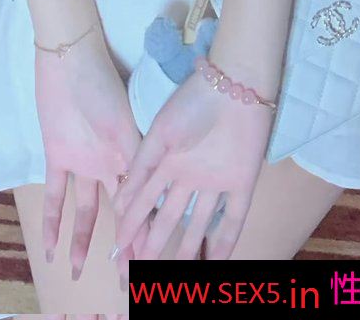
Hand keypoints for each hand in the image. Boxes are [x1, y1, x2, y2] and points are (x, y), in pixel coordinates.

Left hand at [35, 31, 140, 279]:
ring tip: (79, 272)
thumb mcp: (125, 128)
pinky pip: (54, 198)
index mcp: (132, 156)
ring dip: (83, 241)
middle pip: (117, 212)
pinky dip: (52, 223)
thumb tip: (148, 211)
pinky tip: (50, 249)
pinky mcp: (57, 158)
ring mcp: (83, 163)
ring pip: (86, 212)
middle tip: (125, 279)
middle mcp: (109, 164)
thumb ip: (136, 167)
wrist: (69, 61)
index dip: (144, 234)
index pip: (142, 204)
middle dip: (122, 244)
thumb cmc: (103, 87)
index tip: (148, 263)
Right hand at [111, 64, 273, 262]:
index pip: (146, 201)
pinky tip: (216, 261)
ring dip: (188, 247)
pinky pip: (233, 218)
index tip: (119, 249)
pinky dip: (225, 240)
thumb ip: (141, 170)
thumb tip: (117, 205)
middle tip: (143, 270)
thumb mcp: (160, 135)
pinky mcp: (241, 181)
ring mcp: (216, 180)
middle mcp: (190, 176)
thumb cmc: (191, 105)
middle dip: (156, 242)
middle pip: (171, 216)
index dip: (133, 225)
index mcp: (168, 162)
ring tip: (176, 274)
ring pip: (199, 222)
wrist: (233, 85)